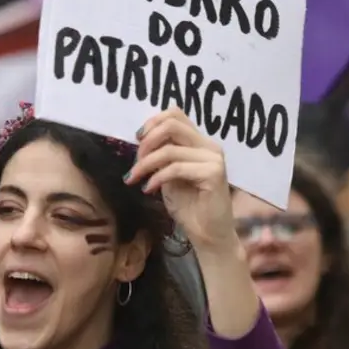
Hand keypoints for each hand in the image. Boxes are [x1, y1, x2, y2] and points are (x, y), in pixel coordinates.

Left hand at [126, 108, 236, 251]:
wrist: (208, 235)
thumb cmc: (190, 207)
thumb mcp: (169, 176)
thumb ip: (161, 156)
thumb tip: (141, 140)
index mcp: (200, 143)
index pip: (175, 114)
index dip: (152, 122)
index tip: (137, 140)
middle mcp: (209, 146)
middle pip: (172, 124)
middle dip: (147, 142)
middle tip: (135, 162)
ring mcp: (214, 159)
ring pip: (170, 149)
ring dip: (145, 164)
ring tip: (134, 179)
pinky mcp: (214, 174)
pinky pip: (176, 168)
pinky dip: (157, 178)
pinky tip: (148, 189)